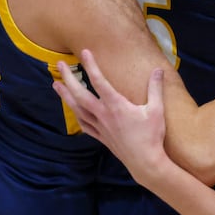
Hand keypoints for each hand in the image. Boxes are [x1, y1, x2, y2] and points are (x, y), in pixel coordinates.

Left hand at [53, 49, 171, 185]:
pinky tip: (73, 110)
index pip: (99, 81)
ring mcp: (100, 127)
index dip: (91, 65)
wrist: (145, 162)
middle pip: (80, 94)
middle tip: (58, 65)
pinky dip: (77, 116)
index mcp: (116, 105)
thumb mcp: (156, 110)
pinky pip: (84, 124)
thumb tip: (158, 70)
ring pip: (77, 109)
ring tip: (56, 85)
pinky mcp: (101, 137)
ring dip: (65, 96)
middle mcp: (104, 115)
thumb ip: (155, 88)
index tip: (84, 51)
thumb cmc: (152, 136)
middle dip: (68, 78)